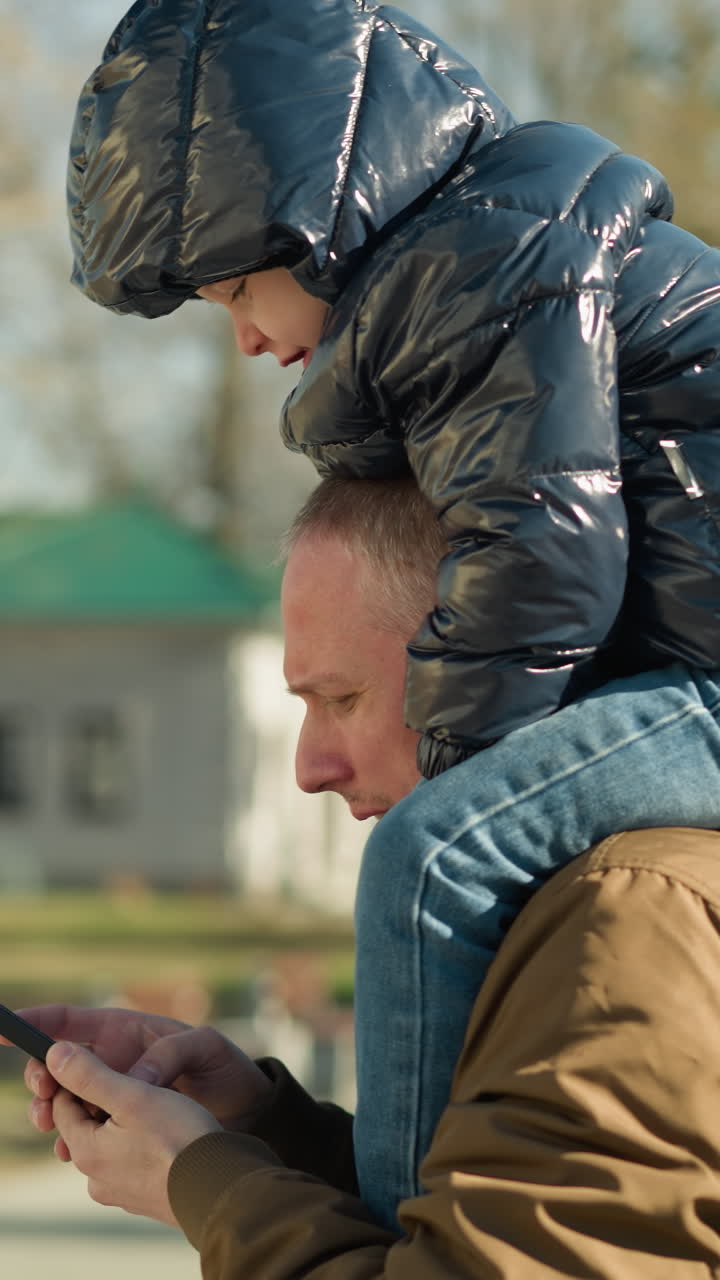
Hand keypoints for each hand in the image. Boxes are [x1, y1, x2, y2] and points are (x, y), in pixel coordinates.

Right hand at [20, 1005, 271, 1155]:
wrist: (244, 1109)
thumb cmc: (225, 1066)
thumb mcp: (205, 1047)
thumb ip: (170, 1055)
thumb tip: (136, 1079)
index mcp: (125, 1030)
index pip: (71, 1020)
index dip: (37, 1021)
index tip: (6, 1026)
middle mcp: (113, 1060)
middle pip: (57, 1064)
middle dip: (40, 1077)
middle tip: (44, 1096)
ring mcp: (113, 1093)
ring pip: (65, 1101)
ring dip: (50, 1112)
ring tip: (53, 1127)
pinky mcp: (120, 1123)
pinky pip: (84, 1131)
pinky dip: (70, 1139)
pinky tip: (68, 1150)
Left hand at [45, 1041, 220, 1225]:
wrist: (221, 1189)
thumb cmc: (180, 1138)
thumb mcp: (133, 1096)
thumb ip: (90, 1075)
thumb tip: (53, 1054)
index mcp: (86, 1152)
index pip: (61, 1104)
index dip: (75, 1076)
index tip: (97, 1057)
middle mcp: (96, 1179)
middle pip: (87, 1125)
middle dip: (104, 1100)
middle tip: (135, 1080)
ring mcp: (121, 1193)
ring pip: (112, 1144)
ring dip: (126, 1123)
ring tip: (157, 1105)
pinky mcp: (145, 1199)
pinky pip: (134, 1164)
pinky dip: (144, 1146)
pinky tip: (168, 1135)